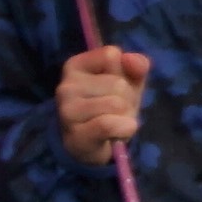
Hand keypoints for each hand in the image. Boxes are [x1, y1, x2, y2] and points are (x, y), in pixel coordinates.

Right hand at [53, 45, 150, 162]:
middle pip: (118, 83)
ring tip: (114, 122)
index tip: (113, 87)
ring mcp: (67, 110)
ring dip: (126, 116)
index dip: (123, 72)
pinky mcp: (75, 133)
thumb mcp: (129, 82)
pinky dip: (124, 129)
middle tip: (115, 111)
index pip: (111, 54)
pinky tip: (118, 133)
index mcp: (75, 66)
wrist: (94, 146)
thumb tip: (131, 59)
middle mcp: (65, 86)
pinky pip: (110, 125)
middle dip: (127, 99)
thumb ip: (136, 66)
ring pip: (117, 104)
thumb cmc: (110, 108)